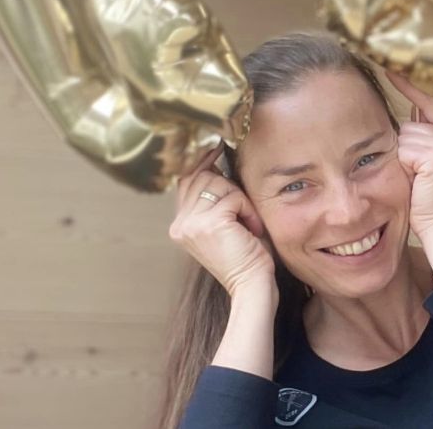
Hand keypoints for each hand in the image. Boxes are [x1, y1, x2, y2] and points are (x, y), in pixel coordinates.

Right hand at [168, 145, 275, 296]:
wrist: (252, 287)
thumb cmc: (246, 256)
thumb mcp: (225, 224)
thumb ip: (214, 199)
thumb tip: (214, 161)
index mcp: (180, 225)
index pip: (185, 180)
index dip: (200, 161)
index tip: (214, 145)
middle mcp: (180, 224)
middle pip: (201, 177)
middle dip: (227, 187)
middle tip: (243, 213)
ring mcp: (192, 224)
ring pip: (217, 184)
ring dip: (239, 199)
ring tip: (248, 224)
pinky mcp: (209, 224)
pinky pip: (233, 197)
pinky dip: (248, 209)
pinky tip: (251, 228)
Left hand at [385, 70, 432, 239]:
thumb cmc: (430, 201)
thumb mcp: (431, 164)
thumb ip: (424, 137)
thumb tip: (409, 112)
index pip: (431, 103)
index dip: (410, 89)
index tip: (390, 70)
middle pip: (412, 124)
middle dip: (405, 147)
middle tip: (418, 176)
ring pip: (406, 136)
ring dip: (403, 158)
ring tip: (419, 180)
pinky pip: (405, 149)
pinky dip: (404, 165)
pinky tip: (418, 181)